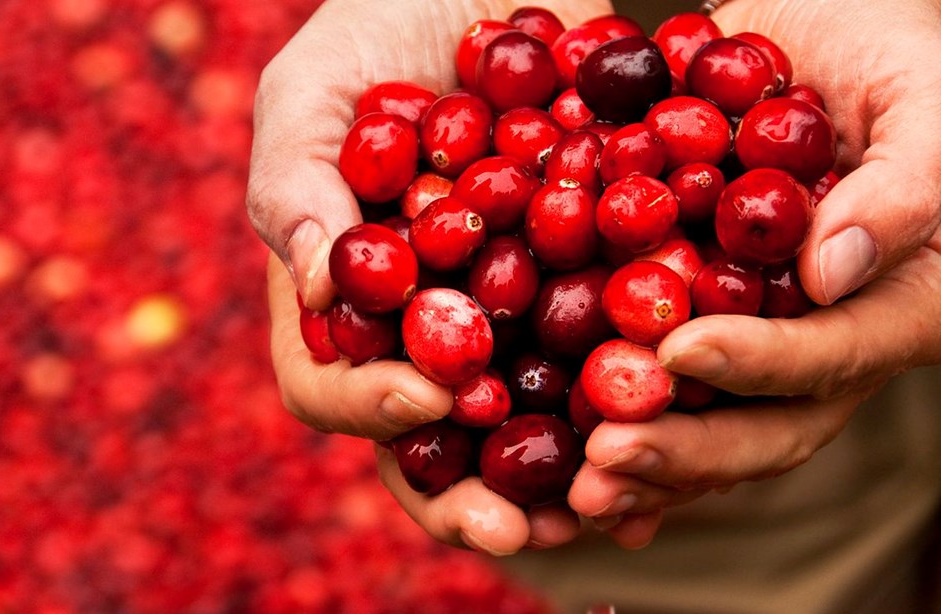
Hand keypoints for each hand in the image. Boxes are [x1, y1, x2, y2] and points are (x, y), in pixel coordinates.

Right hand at [253, 0, 613, 553]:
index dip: (371, 408)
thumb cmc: (372, 37)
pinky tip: (674, 441)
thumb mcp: (310, 93)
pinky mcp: (579, 294)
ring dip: (563, 478)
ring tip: (611, 504)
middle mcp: (419, 334)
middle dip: (471, 494)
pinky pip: (603, 365)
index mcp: (341, 308)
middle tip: (523, 526)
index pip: (330, 388)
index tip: (429, 392)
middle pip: (430, 444)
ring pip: (524, 428)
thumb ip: (294, 185)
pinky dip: (632, 410)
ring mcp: (500, 324)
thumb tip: (318, 293)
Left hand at [570, 0, 940, 545]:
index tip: (679, 353)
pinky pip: (641, 374)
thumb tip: (831, 274)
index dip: (757, 363)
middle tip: (606, 461)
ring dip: (632, 455)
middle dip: (681, 451)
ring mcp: (744, 335)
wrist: (815, 42)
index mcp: (886, 307)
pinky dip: (594, 411)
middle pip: (756, 425)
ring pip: (694, 421)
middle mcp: (811, 342)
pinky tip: (549, 448)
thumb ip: (901, 188)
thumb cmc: (896, 62)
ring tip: (569, 483)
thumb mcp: (925, 105)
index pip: (828, 356)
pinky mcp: (683, 312)